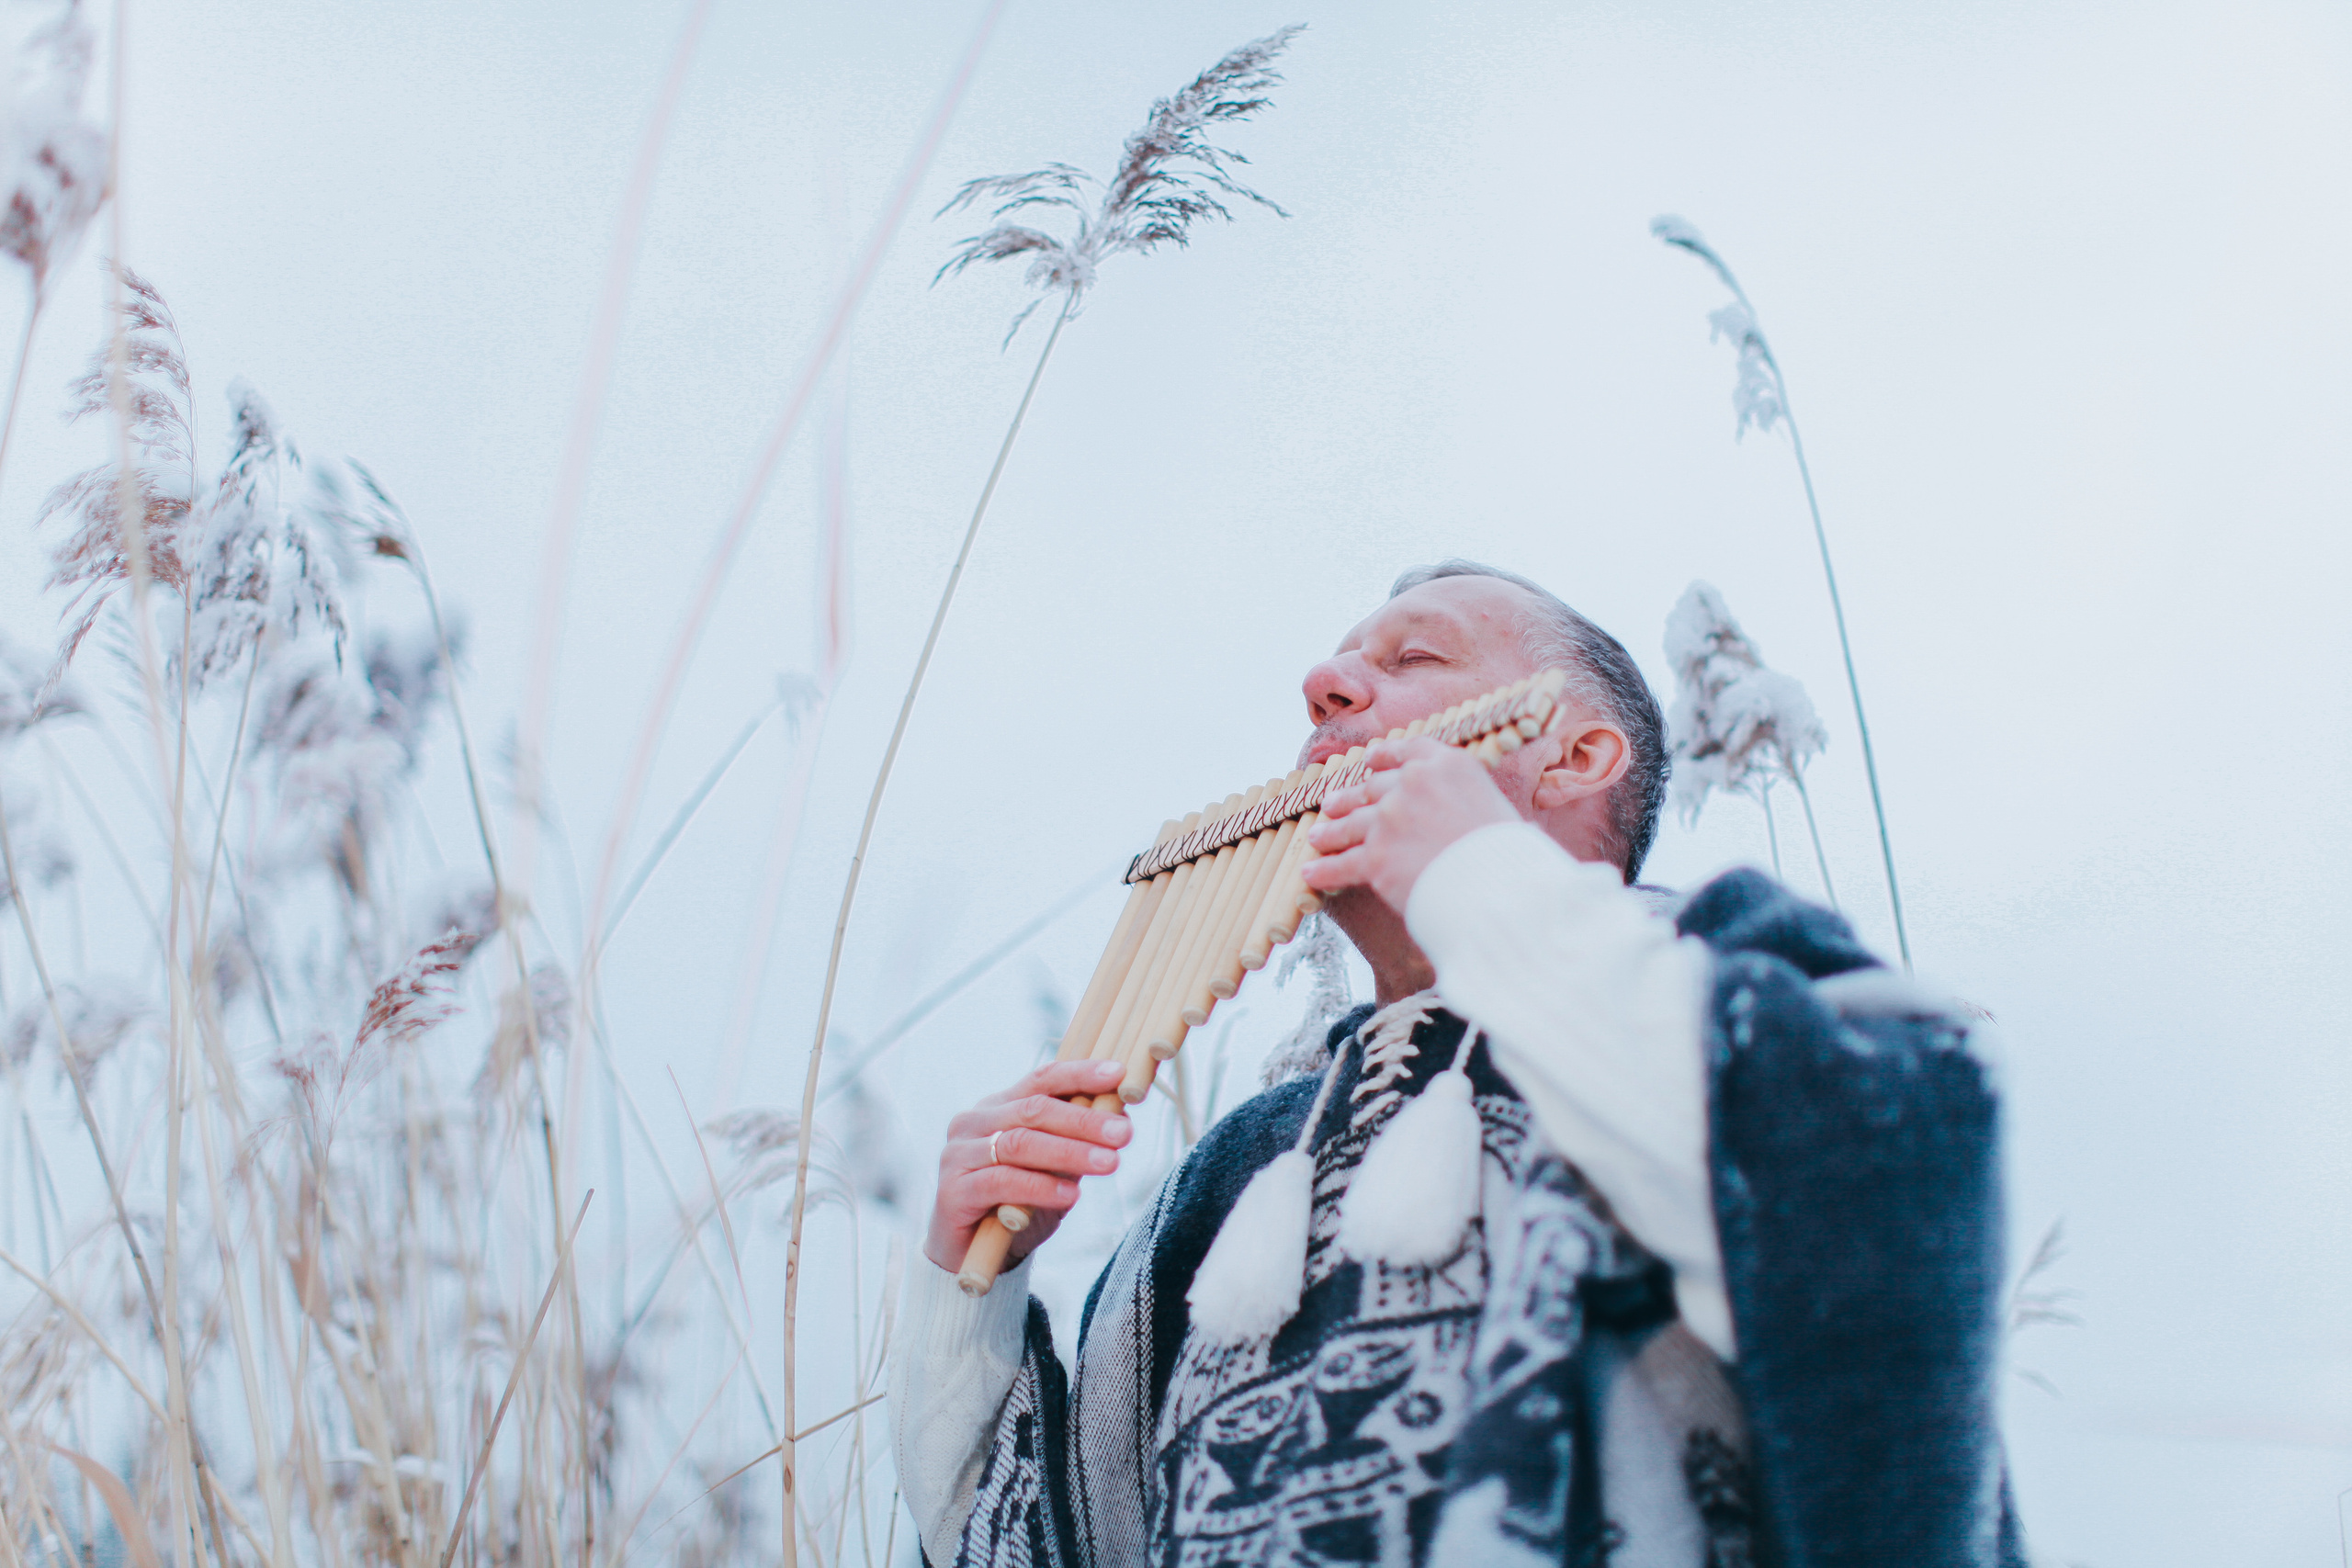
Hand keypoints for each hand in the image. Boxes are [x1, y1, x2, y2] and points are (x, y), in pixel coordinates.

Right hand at [923, 1058, 1132, 1273]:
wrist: (972, 1257)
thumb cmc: (1016, 1205)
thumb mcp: (1054, 1170)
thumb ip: (1075, 1143)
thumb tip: (1119, 1117)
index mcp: (998, 1107)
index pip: (1041, 1080)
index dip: (1079, 1074)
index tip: (1118, 1074)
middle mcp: (973, 1123)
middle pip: (1034, 1110)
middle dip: (1084, 1120)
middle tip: (1123, 1133)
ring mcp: (958, 1155)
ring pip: (1020, 1144)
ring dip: (1070, 1152)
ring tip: (1108, 1163)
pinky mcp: (953, 1192)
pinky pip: (1001, 1183)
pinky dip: (1040, 1187)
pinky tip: (1070, 1195)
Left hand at [1300, 736, 1518, 913]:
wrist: (1501, 890)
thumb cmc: (1512, 856)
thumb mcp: (1499, 810)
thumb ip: (1472, 801)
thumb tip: (1480, 810)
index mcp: (1448, 764)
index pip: (1406, 751)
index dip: (1383, 757)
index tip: (1370, 762)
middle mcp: (1413, 784)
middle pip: (1371, 788)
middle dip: (1349, 798)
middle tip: (1332, 804)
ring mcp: (1389, 819)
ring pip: (1349, 823)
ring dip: (1330, 832)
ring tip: (1317, 837)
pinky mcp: (1375, 857)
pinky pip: (1341, 864)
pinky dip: (1324, 871)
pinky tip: (1311, 875)